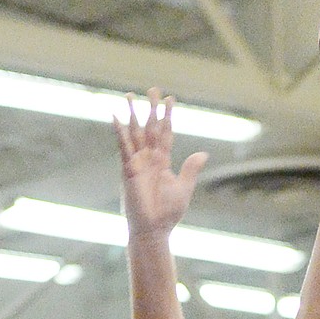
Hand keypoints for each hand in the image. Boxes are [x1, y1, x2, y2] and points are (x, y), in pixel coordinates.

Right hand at [115, 90, 208, 238]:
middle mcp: (149, 158)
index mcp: (163, 162)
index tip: (171, 100)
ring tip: (130, 95)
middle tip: (153, 89)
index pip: (166, 134)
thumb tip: (203, 153)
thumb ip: (190, 169)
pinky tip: (116, 116)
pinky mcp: (128, 169)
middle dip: (152, 109)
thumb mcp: (183, 188)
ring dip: (133, 114)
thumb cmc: (168, 213)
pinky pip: (123, 146)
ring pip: (135, 133)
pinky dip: (120, 131)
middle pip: (150, 127)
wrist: (154, 229)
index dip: (168, 117)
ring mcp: (137, 162)